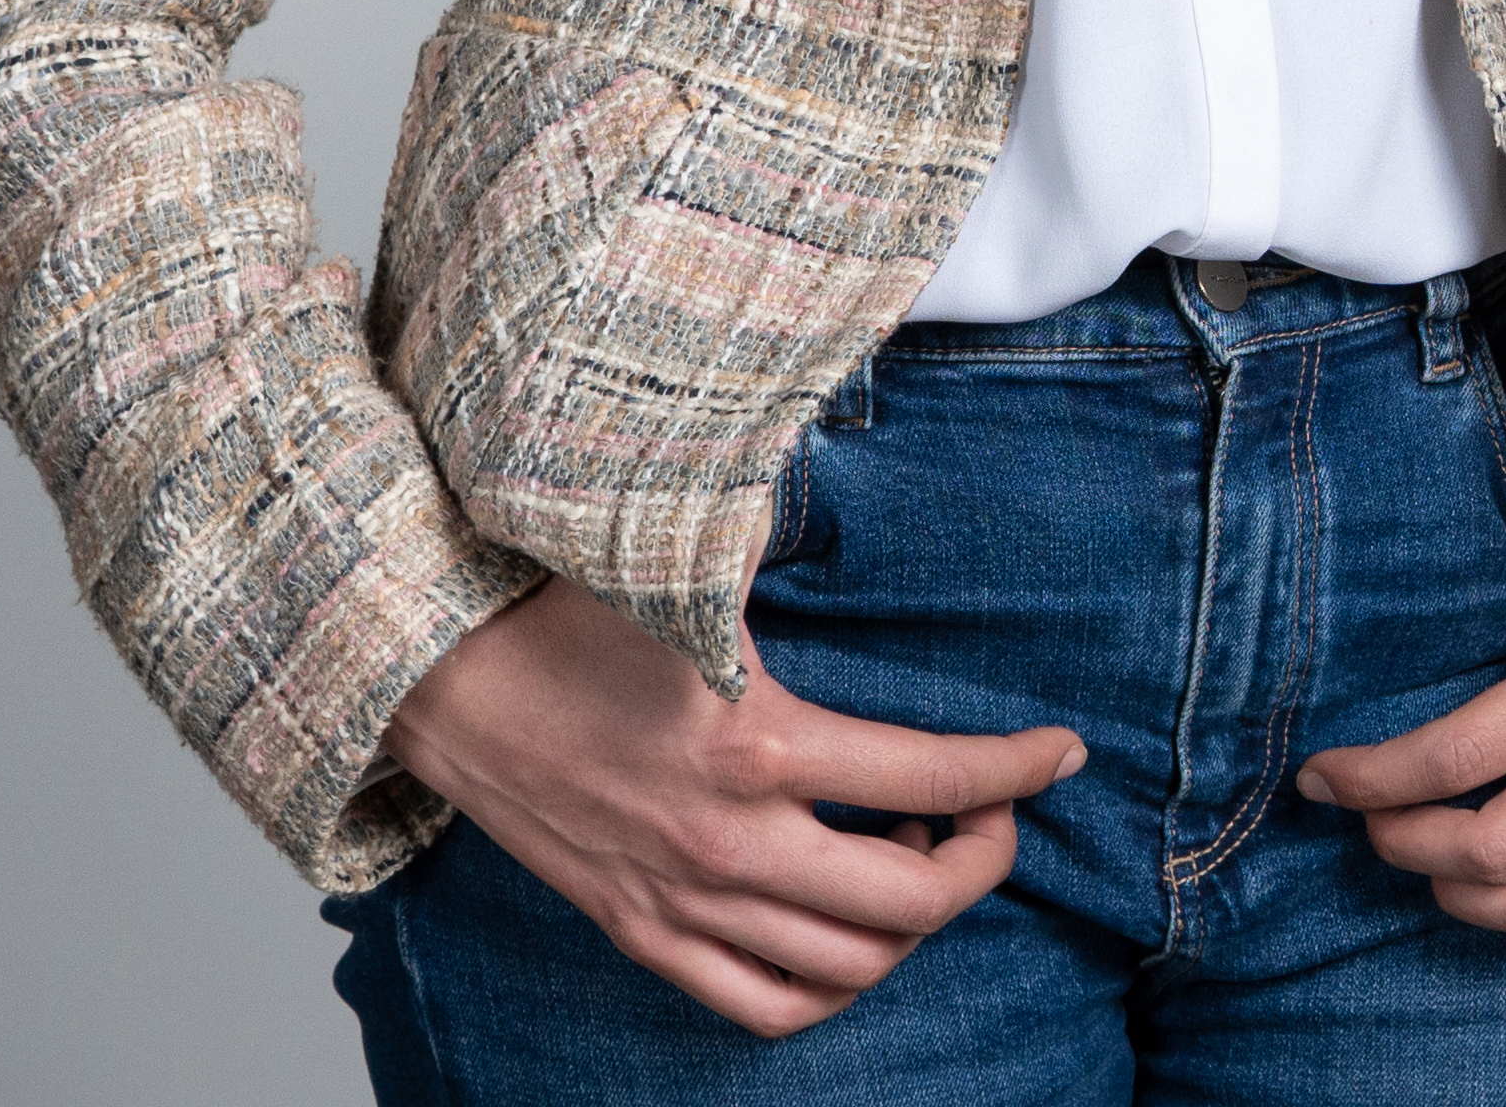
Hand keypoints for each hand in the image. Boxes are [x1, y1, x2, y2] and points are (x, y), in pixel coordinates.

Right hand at [379, 572, 1083, 1036]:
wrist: (440, 677)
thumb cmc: (572, 609)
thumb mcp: (699, 573)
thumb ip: (794, 560)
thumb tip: (882, 501)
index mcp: (759, 742)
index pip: (936, 777)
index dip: (1020, 769)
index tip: (1065, 752)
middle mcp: (729, 840)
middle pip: (911, 900)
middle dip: (982, 860)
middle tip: (993, 815)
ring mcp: (683, 900)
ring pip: (848, 967)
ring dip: (912, 924)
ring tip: (916, 857)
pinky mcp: (643, 934)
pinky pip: (763, 1004)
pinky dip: (830, 985)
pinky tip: (847, 925)